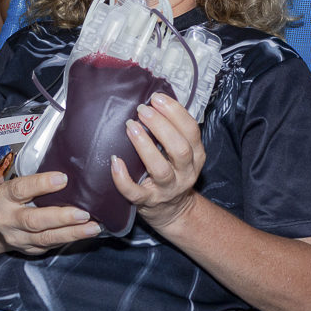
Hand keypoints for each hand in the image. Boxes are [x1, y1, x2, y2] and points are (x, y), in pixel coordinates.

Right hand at [0, 171, 99, 254]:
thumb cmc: (14, 200)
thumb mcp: (18, 186)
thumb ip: (37, 182)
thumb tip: (70, 175)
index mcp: (4, 197)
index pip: (21, 189)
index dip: (42, 183)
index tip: (63, 179)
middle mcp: (7, 219)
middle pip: (34, 220)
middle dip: (61, 217)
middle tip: (82, 213)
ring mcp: (18, 238)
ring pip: (46, 237)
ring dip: (72, 233)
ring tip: (91, 227)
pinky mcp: (29, 249)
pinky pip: (52, 245)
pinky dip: (70, 238)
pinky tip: (85, 233)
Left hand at [111, 92, 205, 230]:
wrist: (172, 211)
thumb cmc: (172, 172)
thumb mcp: (182, 153)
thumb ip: (173, 131)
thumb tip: (153, 101)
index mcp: (196, 156)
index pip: (191, 131)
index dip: (175, 112)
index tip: (156, 98)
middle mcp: (185, 173)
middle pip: (179, 148)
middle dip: (160, 126)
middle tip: (142, 110)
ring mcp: (167, 189)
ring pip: (159, 169)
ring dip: (144, 146)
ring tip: (131, 127)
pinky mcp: (148, 202)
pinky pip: (135, 192)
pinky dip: (123, 177)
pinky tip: (115, 161)